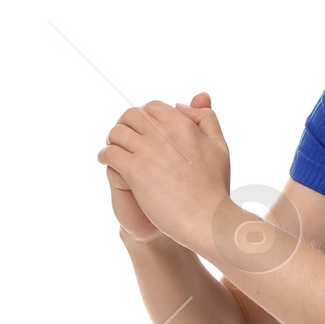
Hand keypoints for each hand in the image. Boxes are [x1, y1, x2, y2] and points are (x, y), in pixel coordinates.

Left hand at [97, 92, 228, 249]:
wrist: (208, 219)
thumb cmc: (215, 187)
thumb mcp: (219, 146)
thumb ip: (206, 119)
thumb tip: (181, 104)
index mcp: (183, 125)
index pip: (153, 107)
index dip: (145, 115)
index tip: (143, 129)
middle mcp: (164, 134)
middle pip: (132, 116)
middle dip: (125, 124)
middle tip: (124, 137)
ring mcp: (148, 152)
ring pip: (118, 132)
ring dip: (113, 139)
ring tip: (114, 149)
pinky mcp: (135, 171)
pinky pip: (110, 153)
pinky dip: (104, 155)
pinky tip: (105, 160)